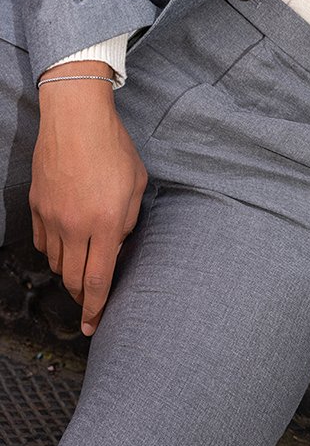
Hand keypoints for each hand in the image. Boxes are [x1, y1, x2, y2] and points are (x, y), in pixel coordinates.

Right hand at [31, 63, 147, 336]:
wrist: (75, 119)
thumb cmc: (114, 146)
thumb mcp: (137, 182)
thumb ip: (131, 219)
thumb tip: (119, 245)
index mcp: (107, 222)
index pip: (99, 279)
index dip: (96, 308)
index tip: (94, 326)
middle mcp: (76, 226)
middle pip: (74, 279)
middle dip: (82, 296)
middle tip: (90, 300)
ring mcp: (52, 218)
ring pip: (57, 263)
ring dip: (70, 270)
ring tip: (83, 262)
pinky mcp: (36, 207)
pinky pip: (42, 243)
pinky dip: (53, 250)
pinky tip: (65, 242)